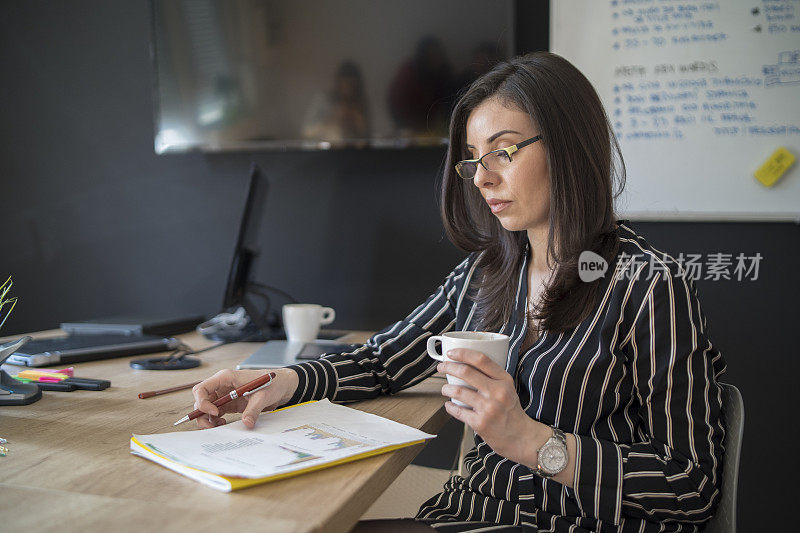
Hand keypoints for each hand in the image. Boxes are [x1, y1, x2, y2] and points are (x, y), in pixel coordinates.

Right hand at [191, 367, 298, 428]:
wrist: (281, 386)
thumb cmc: (272, 383)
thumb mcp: (263, 396)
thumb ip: (254, 409)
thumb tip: (247, 423)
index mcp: (226, 378)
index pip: (202, 388)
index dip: (203, 401)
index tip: (214, 412)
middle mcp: (222, 386)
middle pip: (201, 400)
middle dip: (202, 414)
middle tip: (212, 426)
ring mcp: (224, 395)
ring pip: (206, 408)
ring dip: (207, 419)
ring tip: (219, 426)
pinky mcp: (229, 404)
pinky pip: (215, 413)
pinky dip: (215, 421)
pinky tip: (223, 425)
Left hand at [437, 349, 538, 463]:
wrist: (522, 437)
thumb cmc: (511, 411)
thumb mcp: (509, 388)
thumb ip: (492, 377)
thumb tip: (467, 364)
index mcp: (504, 380)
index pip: (481, 359)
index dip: (462, 353)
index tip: (451, 353)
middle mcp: (497, 392)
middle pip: (466, 372)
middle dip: (448, 367)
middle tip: (441, 367)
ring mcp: (488, 408)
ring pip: (458, 391)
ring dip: (446, 388)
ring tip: (445, 389)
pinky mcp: (480, 423)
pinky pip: (457, 411)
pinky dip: (450, 406)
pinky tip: (449, 405)